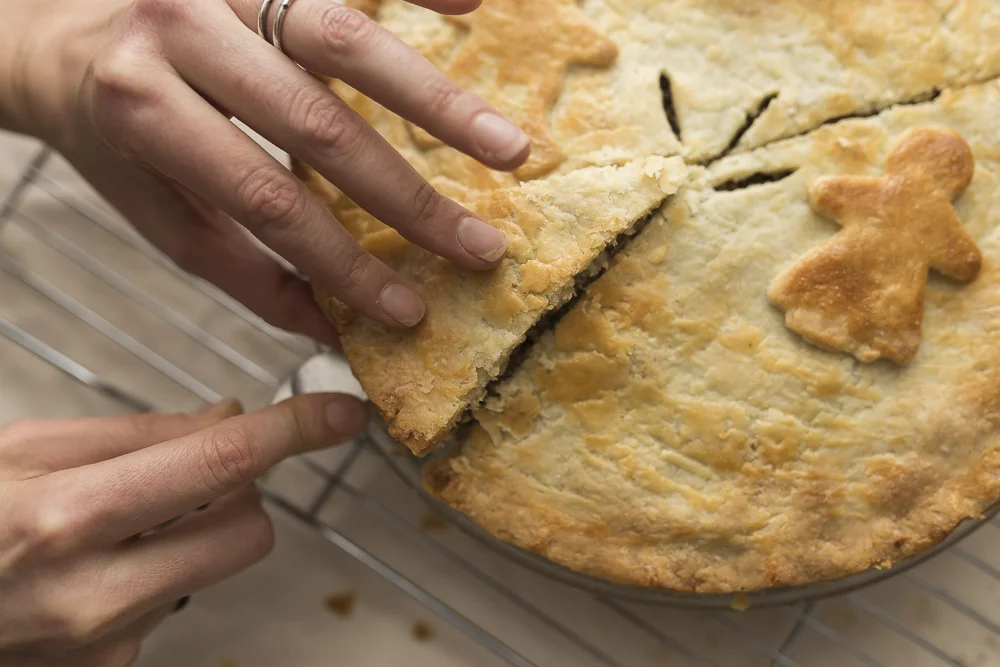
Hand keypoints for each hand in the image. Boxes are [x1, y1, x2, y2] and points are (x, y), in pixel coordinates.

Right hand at [0, 394, 366, 665]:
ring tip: (122, 522)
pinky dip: (161, 569)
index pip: (219, 464)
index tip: (338, 412)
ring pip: (217, 565)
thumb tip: (227, 417)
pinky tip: (101, 565)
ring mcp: (108, 645)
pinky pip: (178, 600)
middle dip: (239, 493)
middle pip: (249, 530)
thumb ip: (135, 433)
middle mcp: (96, 594)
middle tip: (187, 473)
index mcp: (67, 518)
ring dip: (199, 530)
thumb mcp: (23, 449)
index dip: (291, 431)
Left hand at [1, 0, 528, 342]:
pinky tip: (475, 9)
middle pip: (320, 123)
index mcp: (143, 108)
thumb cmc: (113, 134)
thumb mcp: (159, 213)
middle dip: (411, 197)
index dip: (344, 263)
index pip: (268, 201)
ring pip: (346, 37)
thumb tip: (333, 331)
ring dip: (438, 100)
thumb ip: (245, 271)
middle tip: (482, 246)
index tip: (407, 310)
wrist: (51, 28)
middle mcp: (182, 31)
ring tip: (510, 149)